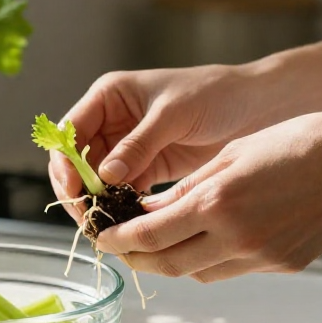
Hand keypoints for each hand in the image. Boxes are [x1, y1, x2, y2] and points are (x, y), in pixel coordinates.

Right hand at [49, 66, 272, 220]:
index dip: (65, 163)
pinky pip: (121, 193)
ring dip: (98, 204)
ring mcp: (126, 148)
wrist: (255, 106)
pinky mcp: (145, 169)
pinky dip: (120, 209)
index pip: (70, 132)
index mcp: (108, 97)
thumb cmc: (215, 94)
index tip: (75, 191)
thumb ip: (137, 145)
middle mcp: (110, 122)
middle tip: (90, 219)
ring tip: (107, 228)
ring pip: (95, 182)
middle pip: (76, 162)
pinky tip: (127, 225)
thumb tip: (104, 176)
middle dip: (78, 191)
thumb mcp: (172, 114)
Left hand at [94, 107, 321, 281]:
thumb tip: (150, 211)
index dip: (118, 241)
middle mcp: (235, 238)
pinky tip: (208, 240)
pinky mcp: (283, 265)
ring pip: (198, 273)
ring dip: (173, 261)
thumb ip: (188, 189)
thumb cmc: (298, 142)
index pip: (148, 235)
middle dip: (137, 260)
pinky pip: (231, 270)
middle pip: (166, 265)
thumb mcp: (231, 155)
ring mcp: (261, 257)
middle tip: (121, 248)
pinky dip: (210, 259)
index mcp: (216, 203)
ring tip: (160, 242)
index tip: (102, 238)